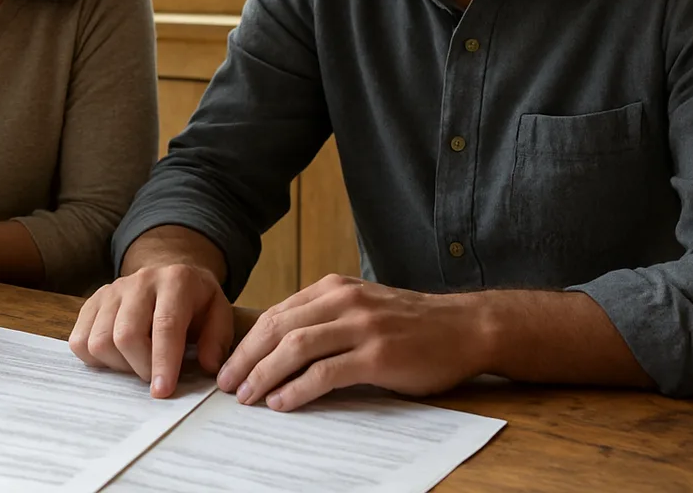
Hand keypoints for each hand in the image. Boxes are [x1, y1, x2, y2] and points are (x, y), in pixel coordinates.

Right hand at [69, 263, 232, 398]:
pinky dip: (96, 360)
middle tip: (155, 377)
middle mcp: (140, 281)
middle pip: (126, 335)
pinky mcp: (92, 302)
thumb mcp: (219, 313)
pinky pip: (80, 341)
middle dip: (140, 367)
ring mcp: (112, 290)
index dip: (163, 361)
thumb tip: (207, 366)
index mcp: (176, 281)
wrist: (169, 276)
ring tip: (138, 363)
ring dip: (119, 365)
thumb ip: (217, 339)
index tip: (162, 391)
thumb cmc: (196, 303)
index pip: (165, 324)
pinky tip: (118, 357)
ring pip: (99, 341)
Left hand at [215, 274, 490, 411]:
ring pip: (296, 348)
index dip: (248, 341)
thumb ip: (327, 317)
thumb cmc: (411, 324)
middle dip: (247, 358)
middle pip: (279, 328)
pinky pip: (326, 373)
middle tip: (227, 384)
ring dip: (265, 374)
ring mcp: (361, 326)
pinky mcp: (377, 355)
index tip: (230, 365)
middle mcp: (344, 301)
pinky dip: (298, 389)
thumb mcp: (363, 306)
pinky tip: (283, 403)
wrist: (465, 328)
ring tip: (248, 397)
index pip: (278, 313)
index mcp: (335, 288)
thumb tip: (279, 346)